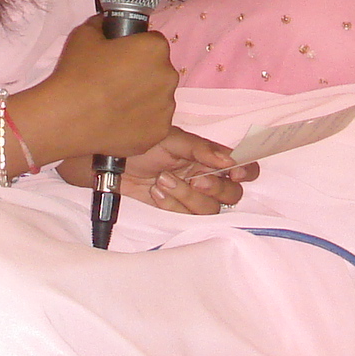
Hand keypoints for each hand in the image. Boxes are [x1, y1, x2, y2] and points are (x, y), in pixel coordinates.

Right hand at [23, 16, 176, 162]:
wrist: (66, 117)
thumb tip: (106, 24)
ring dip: (144, 98)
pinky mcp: (158, 133)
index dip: (137, 49)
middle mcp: (168, 75)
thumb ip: (103, 24)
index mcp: (155, 48)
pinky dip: (141, 123)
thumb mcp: (85, 34)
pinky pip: (154, 123)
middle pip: (159, 71)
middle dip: (143, 74)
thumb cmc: (77, 72)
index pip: (153, 43)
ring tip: (115, 105)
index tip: (121, 58)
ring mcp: (166, 107)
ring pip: (158, 98)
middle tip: (116, 82)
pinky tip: (120, 123)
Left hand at [57, 128, 256, 213]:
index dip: (245, 172)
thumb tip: (229, 160)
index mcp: (209, 156)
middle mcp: (205, 175)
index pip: (244, 168)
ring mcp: (190, 194)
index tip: (231, 171)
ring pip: (209, 209)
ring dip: (187, 196)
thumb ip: (201, 149)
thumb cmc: (141, 141)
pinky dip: (172, 205)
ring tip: (163, 180)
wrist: (109, 160)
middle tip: (194, 178)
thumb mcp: (172, 139)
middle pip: (231, 194)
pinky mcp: (173, 209)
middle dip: (214, 188)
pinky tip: (155, 190)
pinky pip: (185, 217)